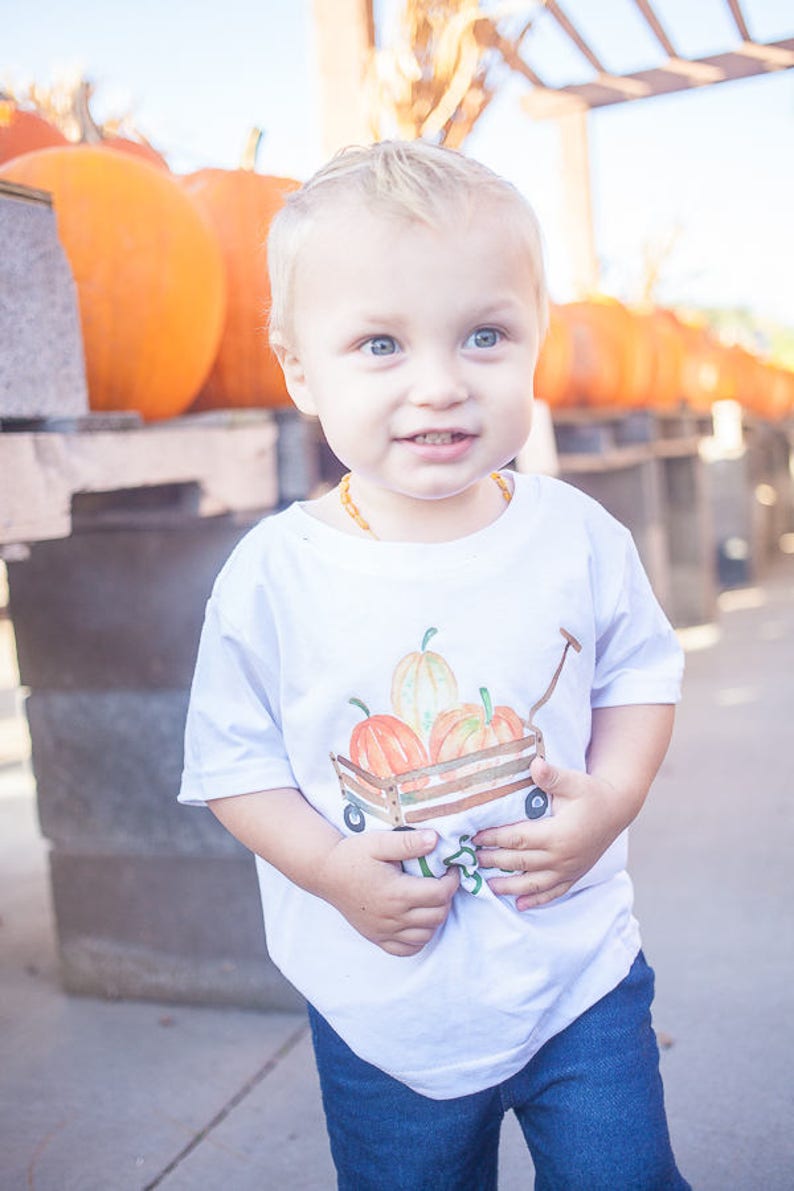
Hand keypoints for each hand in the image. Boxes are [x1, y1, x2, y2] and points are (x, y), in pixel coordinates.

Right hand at [316, 829, 459, 956]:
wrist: (325, 873)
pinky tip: (417, 921)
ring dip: (435, 917)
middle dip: (446, 898)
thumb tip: (436, 839)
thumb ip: (408, 842)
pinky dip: (419, 938)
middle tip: (441, 881)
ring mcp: (384, 931)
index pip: (440, 894)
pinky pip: (406, 949)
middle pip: (437, 916)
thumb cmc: (352, 855)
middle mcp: (392, 916)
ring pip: (426, 935)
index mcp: (396, 892)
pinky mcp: (376, 938)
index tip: (450, 869)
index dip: (452, 881)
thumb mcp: (378, 842)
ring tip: (429, 898)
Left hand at [471, 757, 628, 910]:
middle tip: (472, 860)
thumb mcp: (574, 781)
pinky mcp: (575, 875)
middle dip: (494, 861)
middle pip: (520, 862)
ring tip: (488, 886)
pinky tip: (520, 905)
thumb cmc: (592, 794)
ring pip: (533, 883)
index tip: (475, 837)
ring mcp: (568, 869)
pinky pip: (553, 892)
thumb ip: (552, 776)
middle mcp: (561, 857)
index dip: (494, 839)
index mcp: (557, 834)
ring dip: (509, 887)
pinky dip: (536, 900)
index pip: (517, 839)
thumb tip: (535, 764)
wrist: (618, 810)